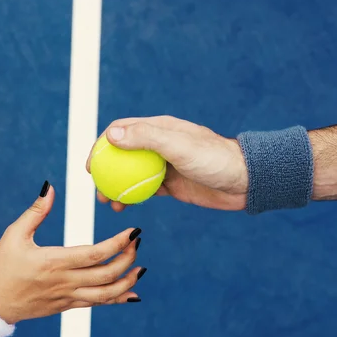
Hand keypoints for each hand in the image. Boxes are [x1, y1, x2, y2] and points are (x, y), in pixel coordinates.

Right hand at [0, 182, 143, 323]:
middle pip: (107, 274)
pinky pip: (97, 304)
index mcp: (54, 262)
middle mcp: (65, 282)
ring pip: (106, 294)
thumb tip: (50, 187)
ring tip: (140, 269)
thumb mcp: (14, 235)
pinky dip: (117, 299)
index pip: (96, 254)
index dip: (119, 243)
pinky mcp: (67, 306)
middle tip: (137, 243)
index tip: (134, 231)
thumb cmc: (1, 267)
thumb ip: (35, 212)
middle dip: (128, 259)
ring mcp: (67, 297)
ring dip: (127, 282)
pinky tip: (132, 294)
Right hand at [86, 116, 248, 210]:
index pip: (121, 131)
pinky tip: (124, 208)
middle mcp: (159, 145)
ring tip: (108, 204)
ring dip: (116, 188)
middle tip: (97, 190)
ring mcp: (164, 166)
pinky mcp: (171, 185)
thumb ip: (146, 138)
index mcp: (159, 128)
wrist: (245, 181)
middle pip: (122, 155)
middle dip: (105, 171)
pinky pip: (145, 190)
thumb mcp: (179, 146)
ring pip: (131, 175)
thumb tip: (112, 136)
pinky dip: (132, 198)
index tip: (92, 167)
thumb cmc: (214, 159)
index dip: (101, 146)